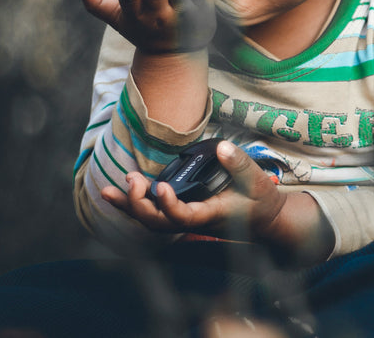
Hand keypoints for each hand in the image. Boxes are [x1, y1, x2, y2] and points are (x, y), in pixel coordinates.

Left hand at [102, 140, 287, 241]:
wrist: (265, 219)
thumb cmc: (261, 201)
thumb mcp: (256, 181)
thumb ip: (239, 164)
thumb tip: (223, 148)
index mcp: (210, 215)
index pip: (183, 217)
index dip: (168, 206)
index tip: (161, 186)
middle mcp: (193, 221)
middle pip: (157, 224)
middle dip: (138, 205)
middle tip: (131, 179)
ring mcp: (186, 219)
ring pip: (150, 221)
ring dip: (129, 206)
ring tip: (109, 190)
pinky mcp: (184, 212)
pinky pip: (154, 214)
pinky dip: (135, 205)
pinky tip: (123, 191)